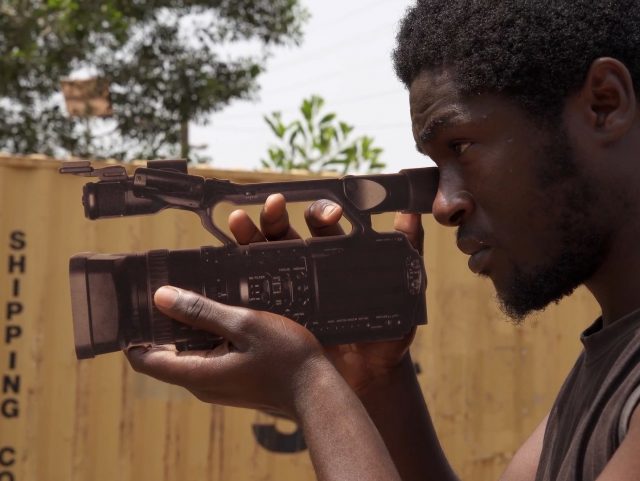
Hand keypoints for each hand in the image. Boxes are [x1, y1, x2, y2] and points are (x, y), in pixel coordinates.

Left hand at [126, 285, 328, 417]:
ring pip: (186, 351)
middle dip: (162, 321)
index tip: (135, 303)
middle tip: (168, 285)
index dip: (134, 332)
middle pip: (163, 352)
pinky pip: (206, 353)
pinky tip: (221, 310)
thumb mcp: (244, 324)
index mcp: (197, 373)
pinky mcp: (230, 379)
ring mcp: (216, 383)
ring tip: (196, 291)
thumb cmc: (286, 356)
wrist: (317, 389)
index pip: (143, 358)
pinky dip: (206, 332)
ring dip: (187, 324)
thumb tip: (162, 297)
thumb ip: (202, 311)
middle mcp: (200, 383)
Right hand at [228, 194, 424, 394]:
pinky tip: (223, 267)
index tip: (331, 214)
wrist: (371, 374)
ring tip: (239, 223)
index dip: (322, 213)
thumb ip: (409, 253)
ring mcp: (287, 289)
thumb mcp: (404, 290)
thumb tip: (413, 214)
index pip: (322, 224)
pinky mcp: (272, 314)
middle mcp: (306, 266)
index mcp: (335, 254)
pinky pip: (250, 293)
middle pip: (284, 233)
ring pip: (261, 256)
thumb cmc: (388, 328)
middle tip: (273, 206)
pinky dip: (234, 278)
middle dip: (276, 216)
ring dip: (248, 236)